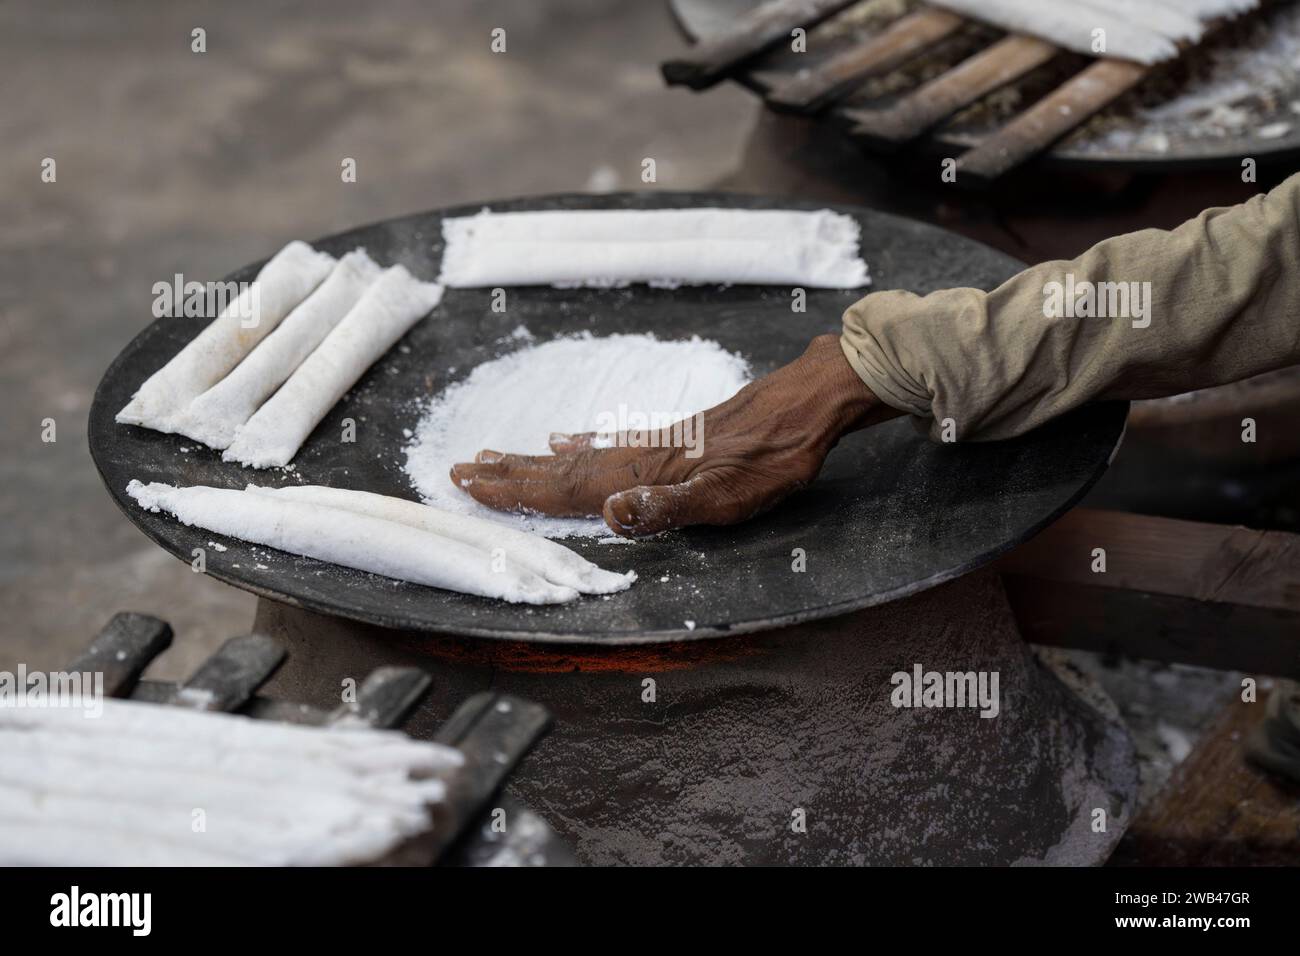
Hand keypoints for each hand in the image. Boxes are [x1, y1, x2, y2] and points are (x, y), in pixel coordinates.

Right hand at [450, 334, 901, 536]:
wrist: (807, 404)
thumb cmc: (773, 458)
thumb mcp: (728, 495)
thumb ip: (667, 507)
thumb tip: (611, 514)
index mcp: (644, 475)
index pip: (567, 488)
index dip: (517, 490)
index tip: (468, 484)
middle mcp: (639, 457)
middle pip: (561, 471)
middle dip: (510, 475)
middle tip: (459, 470)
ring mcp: (654, 444)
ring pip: (579, 457)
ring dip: (533, 462)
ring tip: (495, 457)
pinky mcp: (674, 437)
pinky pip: (610, 443)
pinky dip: (580, 445)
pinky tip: (566, 440)